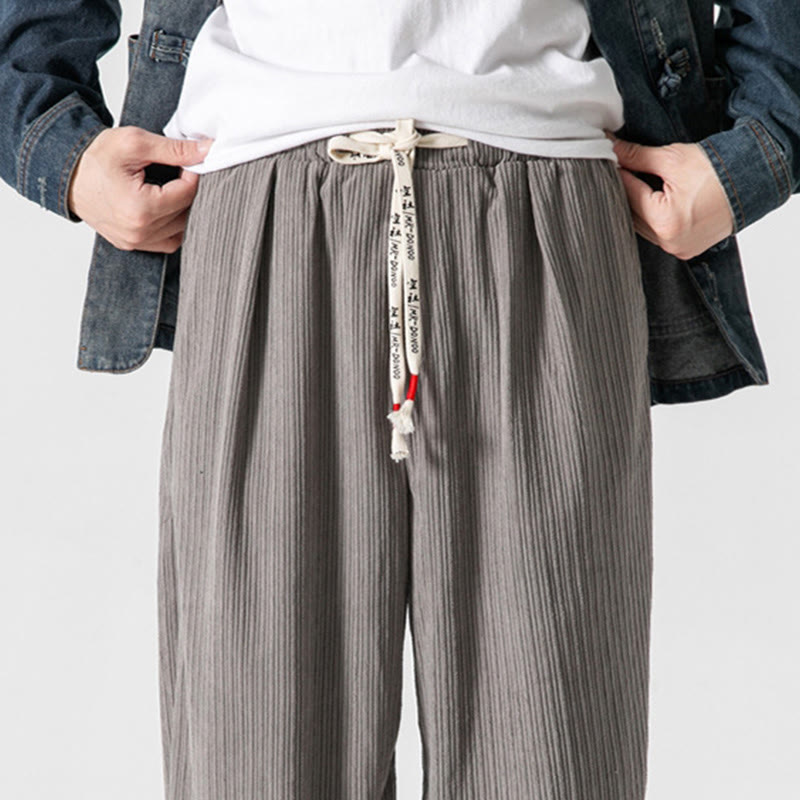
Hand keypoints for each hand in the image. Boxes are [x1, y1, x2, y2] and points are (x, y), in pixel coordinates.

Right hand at [67, 126, 213, 252]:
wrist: (66, 173)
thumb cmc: (94, 157)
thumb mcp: (134, 143)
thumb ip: (175, 149)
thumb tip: (208, 150)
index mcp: (140, 209)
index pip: (188, 194)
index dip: (192, 174)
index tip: (186, 160)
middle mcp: (139, 232)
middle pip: (187, 214)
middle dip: (188, 191)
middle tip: (178, 172)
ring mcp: (135, 242)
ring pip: (181, 231)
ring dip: (182, 210)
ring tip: (169, 188)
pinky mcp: (132, 246)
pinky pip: (167, 241)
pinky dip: (172, 226)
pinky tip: (164, 206)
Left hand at [604, 130, 734, 260]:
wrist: (753, 181)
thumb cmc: (719, 169)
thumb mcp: (673, 159)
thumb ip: (638, 156)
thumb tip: (612, 148)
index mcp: (664, 220)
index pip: (628, 194)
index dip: (618, 174)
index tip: (610, 160)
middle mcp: (669, 240)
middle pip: (632, 214)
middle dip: (626, 191)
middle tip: (621, 170)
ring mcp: (677, 248)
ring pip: (642, 227)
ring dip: (637, 207)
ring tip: (637, 185)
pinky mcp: (684, 249)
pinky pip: (657, 235)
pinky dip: (651, 220)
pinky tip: (651, 203)